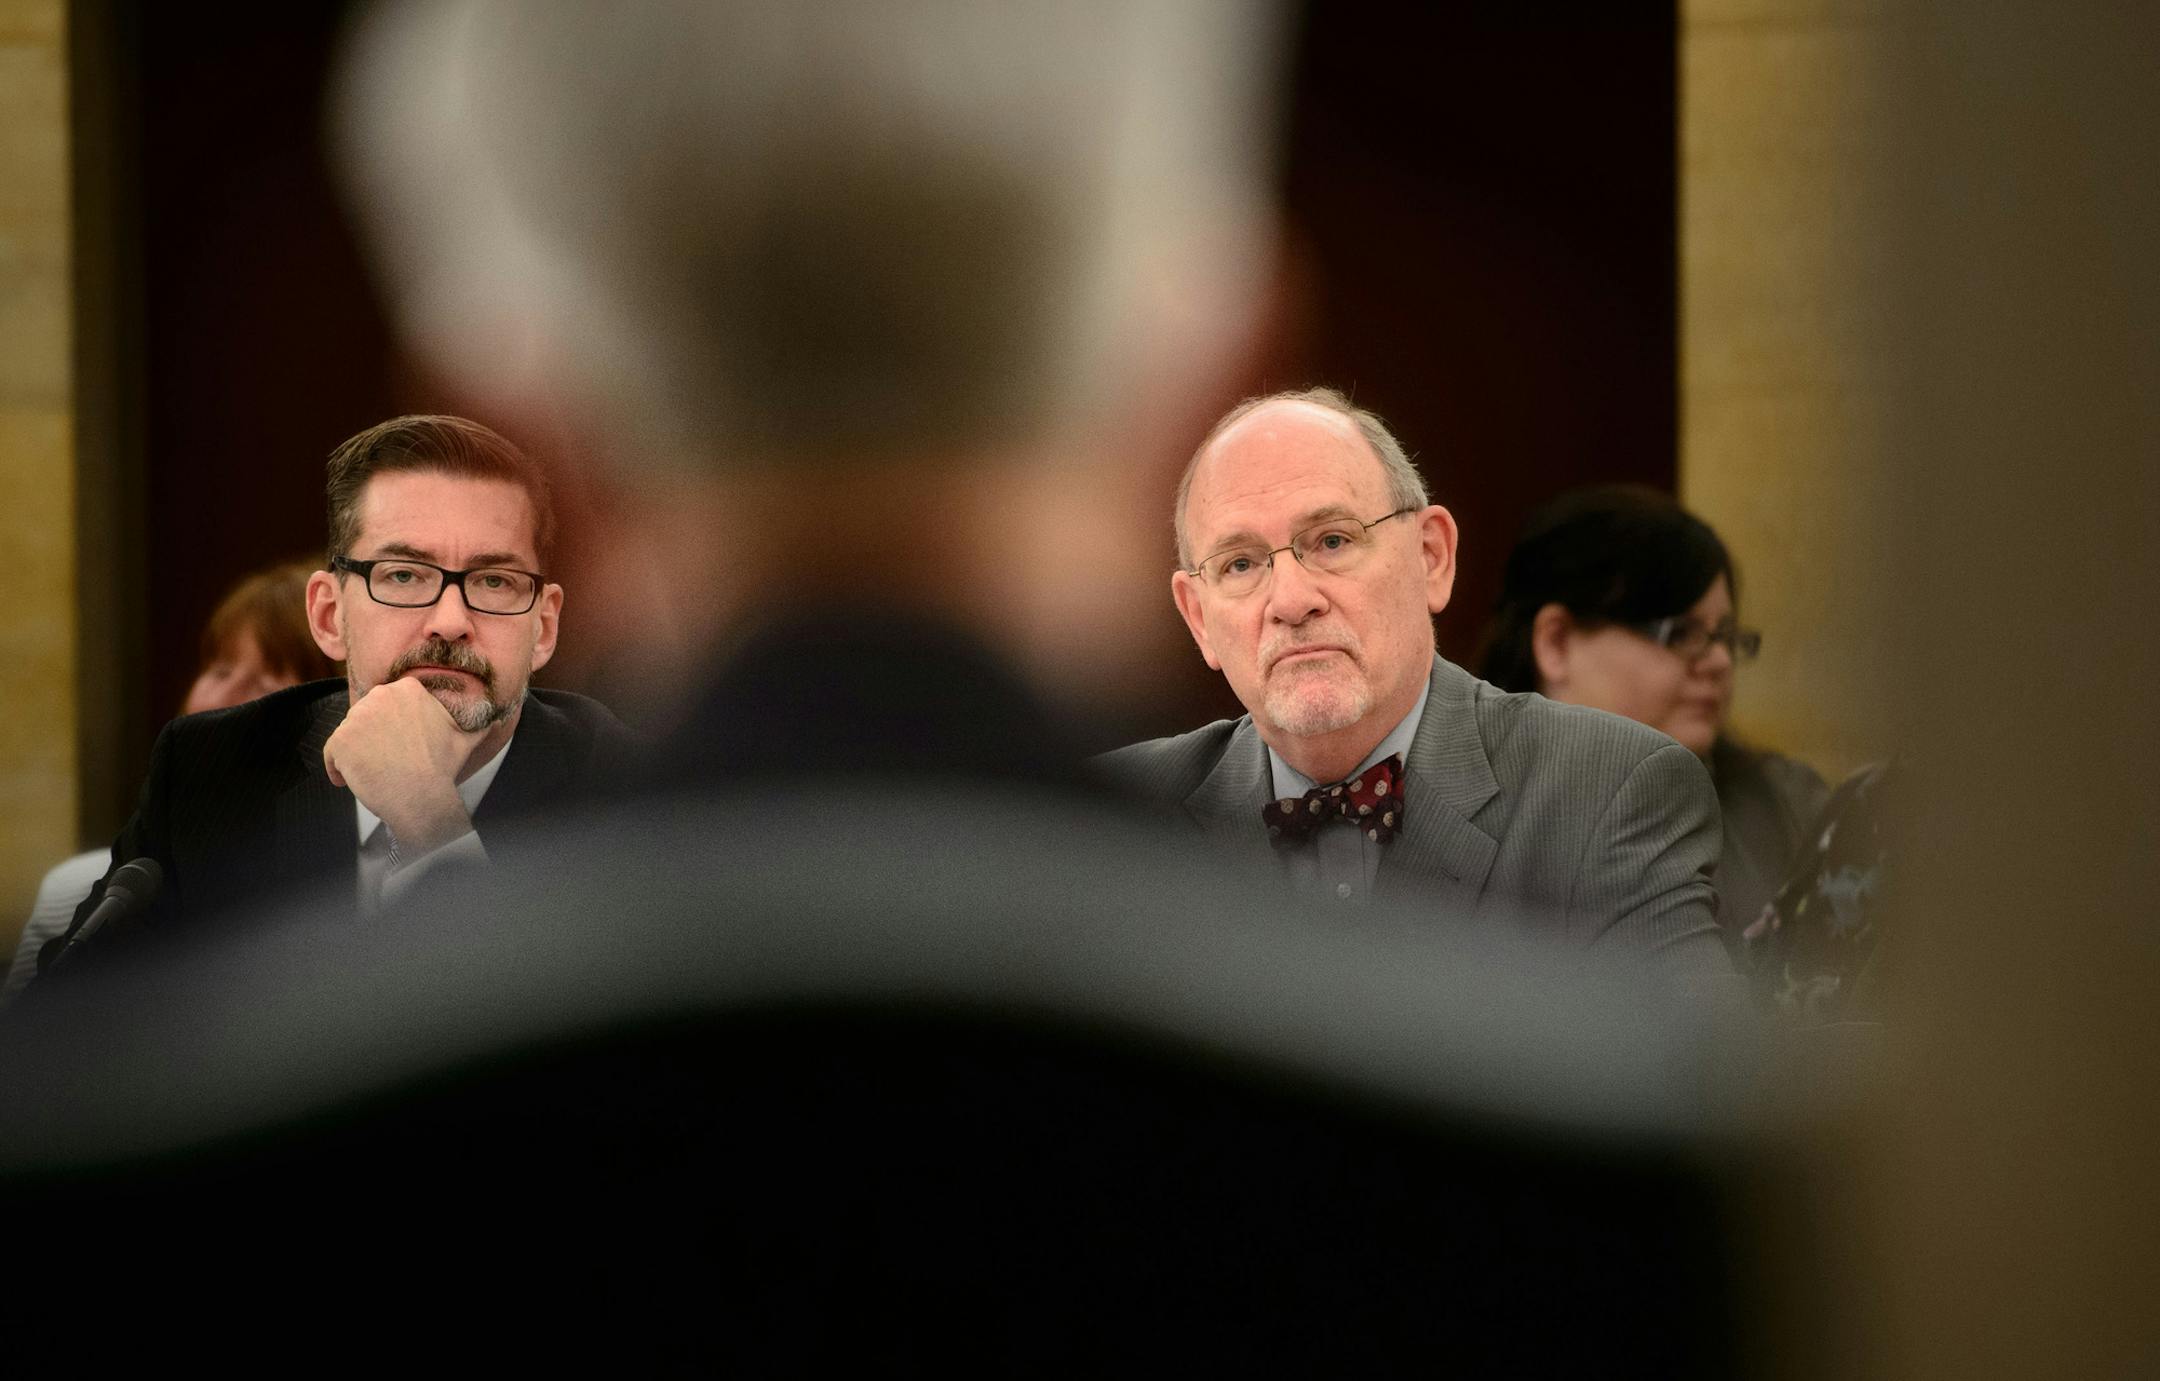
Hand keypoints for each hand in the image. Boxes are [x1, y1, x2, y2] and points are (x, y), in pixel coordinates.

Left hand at [324, 678, 480, 854]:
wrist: (422, 795)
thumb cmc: (442, 767)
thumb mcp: (465, 737)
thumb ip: (474, 721)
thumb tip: (494, 715)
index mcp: (407, 689)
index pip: (386, 705)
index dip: (391, 728)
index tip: (400, 747)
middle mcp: (379, 696)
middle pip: (365, 718)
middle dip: (372, 739)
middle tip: (388, 762)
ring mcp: (357, 718)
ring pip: (349, 736)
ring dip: (356, 755)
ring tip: (375, 773)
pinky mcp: (340, 740)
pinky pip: (331, 755)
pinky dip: (338, 770)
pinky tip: (354, 781)